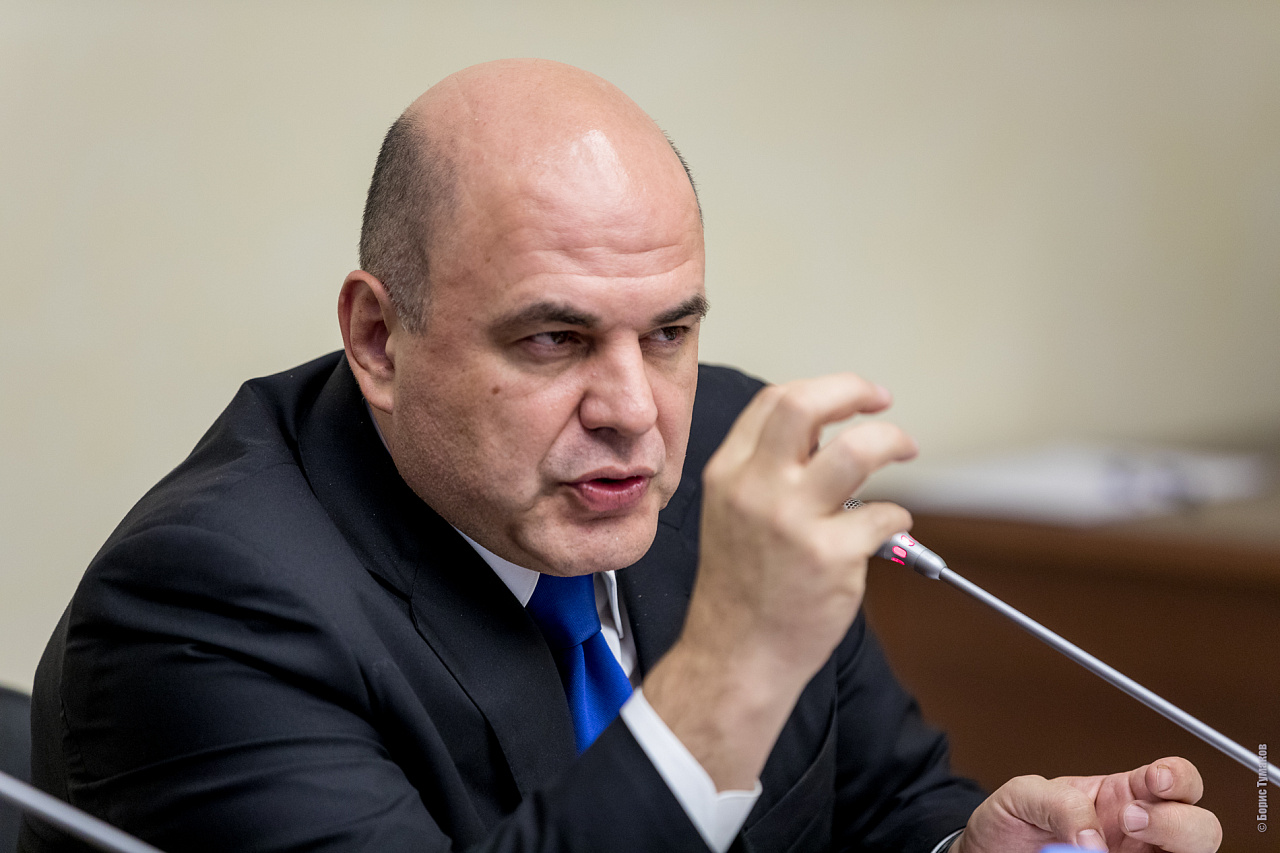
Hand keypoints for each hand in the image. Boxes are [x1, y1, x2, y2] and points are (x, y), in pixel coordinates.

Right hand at [644, 374, 917, 788]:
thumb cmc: (740, 590)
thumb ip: (765, 470)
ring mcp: (793, 522)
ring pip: (856, 450)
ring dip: (892, 441)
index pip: (774, 401)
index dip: (823, 389)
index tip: (852, 395)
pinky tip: (888, 531)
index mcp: (728, 474)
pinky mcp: (830, 557)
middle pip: (806, 405)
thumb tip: (822, 432)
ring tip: (904, 449)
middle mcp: (755, 489)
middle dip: (853, 391)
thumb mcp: (729, 513)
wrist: (735, 655)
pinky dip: (895, 517)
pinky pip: (883, 516)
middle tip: (880, 401)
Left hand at [953, 756, 1221, 852]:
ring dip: (1171, 849)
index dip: (1179, 777)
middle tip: (1130, 821)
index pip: (1175, 779)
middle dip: (1179, 822)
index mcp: (1123, 796)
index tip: (1155, 781)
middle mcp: (1141, 833)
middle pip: (1201, 825)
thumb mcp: (1022, 796)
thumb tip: (1092, 836)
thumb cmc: (1010, 822)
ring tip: (1107, 851)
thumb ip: (1057, 802)